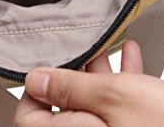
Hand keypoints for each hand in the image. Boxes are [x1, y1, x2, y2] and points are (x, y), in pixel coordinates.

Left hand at [14, 40, 163, 125]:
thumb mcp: (116, 97)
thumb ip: (70, 88)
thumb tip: (34, 80)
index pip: (29, 120)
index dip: (34, 92)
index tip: (47, 68)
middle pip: (63, 110)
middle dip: (74, 74)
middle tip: (81, 49)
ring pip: (94, 106)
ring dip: (100, 74)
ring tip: (108, 45)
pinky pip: (118, 111)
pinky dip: (123, 85)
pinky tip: (133, 59)